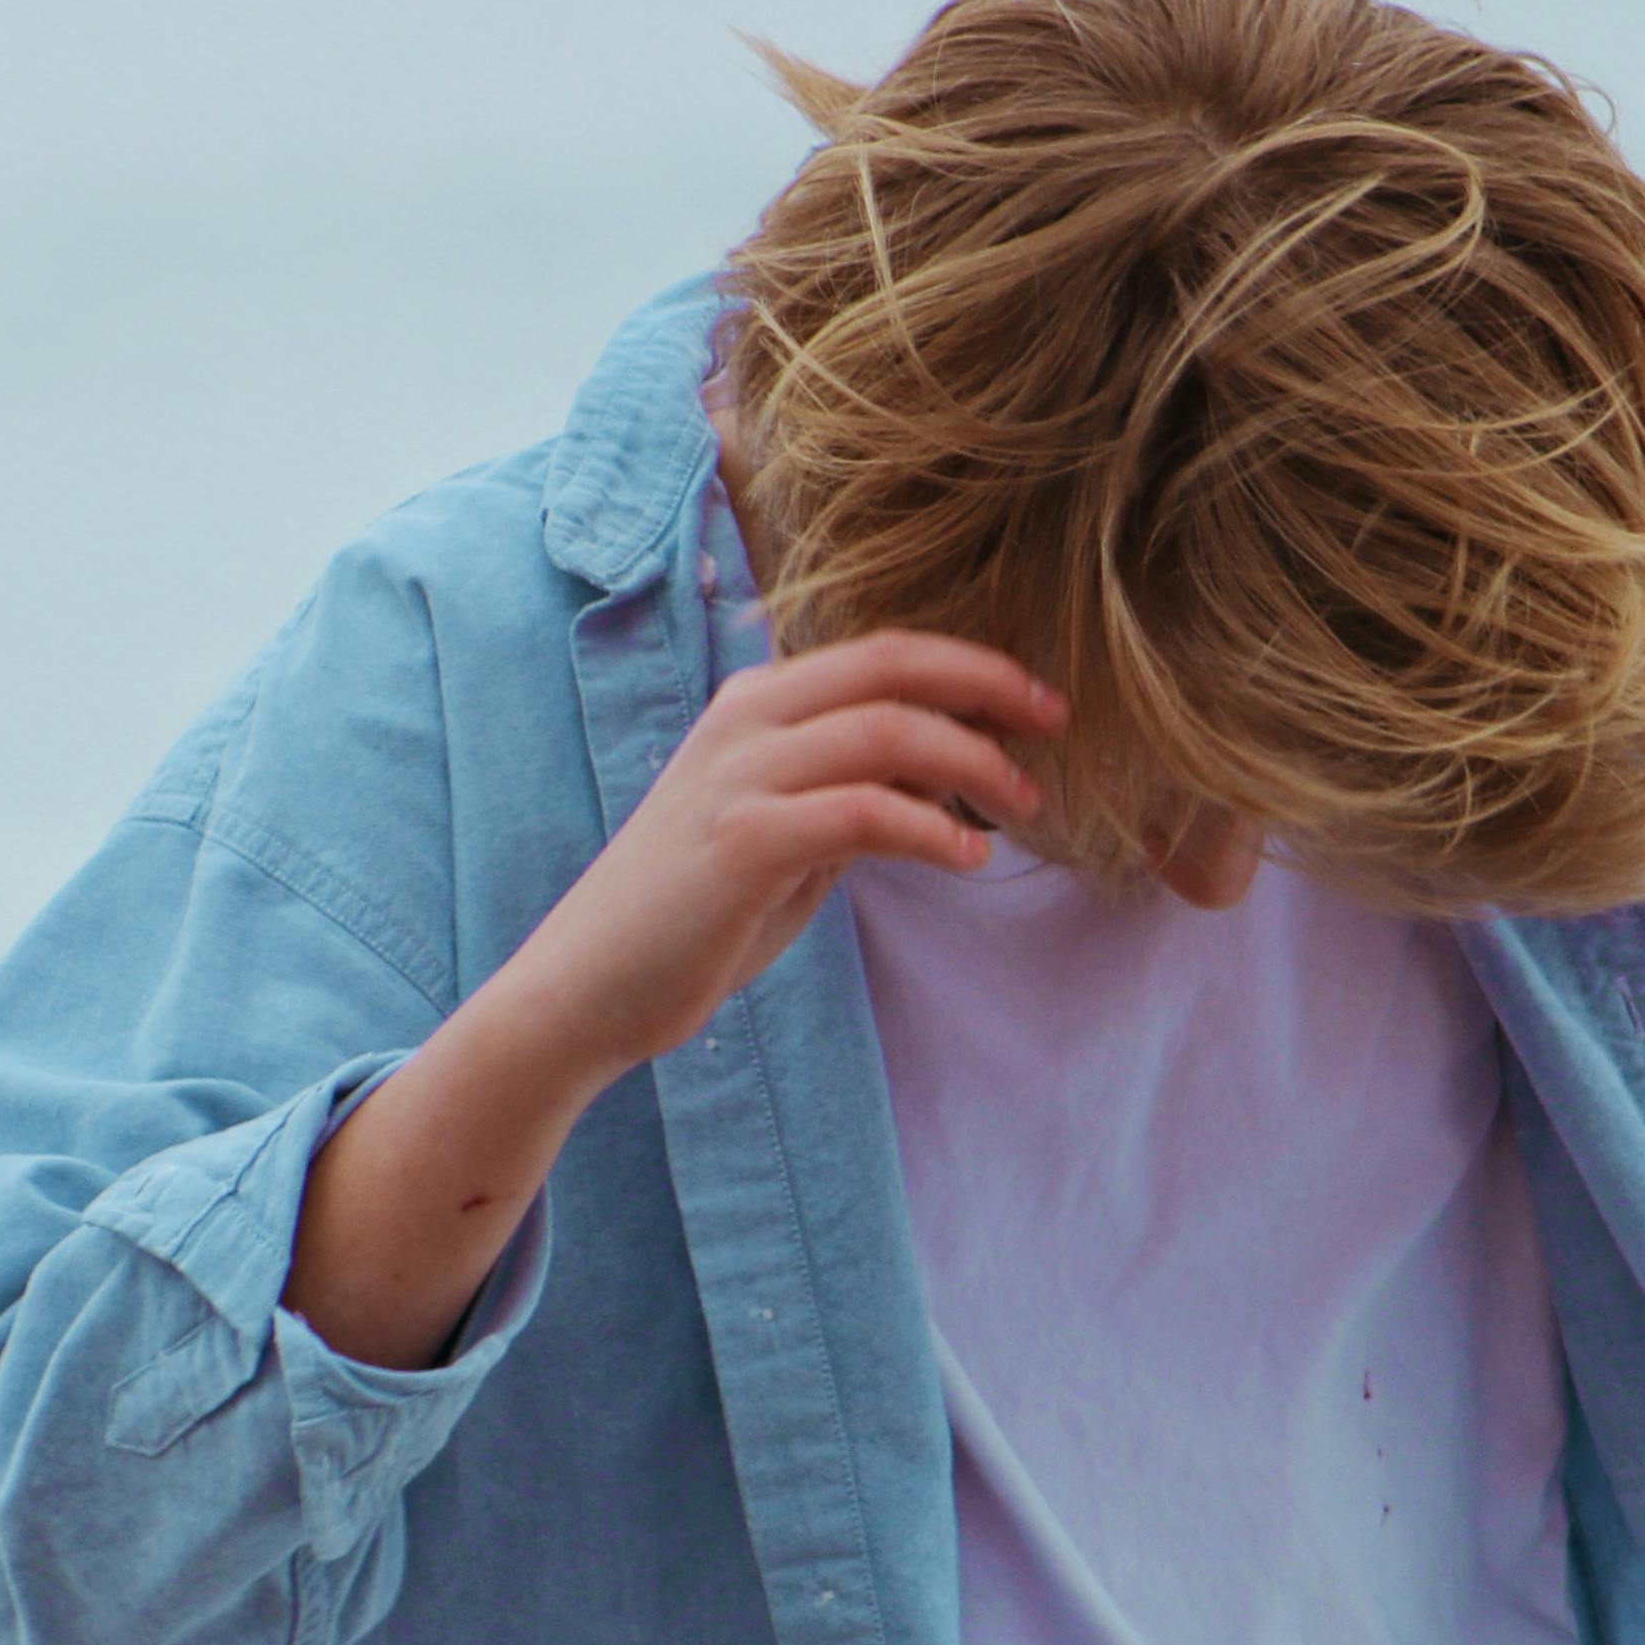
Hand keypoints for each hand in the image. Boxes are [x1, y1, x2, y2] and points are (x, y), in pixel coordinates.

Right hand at [282, 633, 1058, 1364]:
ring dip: (974, 765)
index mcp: (757, 706)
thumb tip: (940, 787)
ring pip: (887, 732)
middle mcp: (746, 721)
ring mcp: (739, 775)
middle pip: (893, 666)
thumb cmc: (691, 920)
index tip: (1040, 704)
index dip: (972, 667)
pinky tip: (969, 859)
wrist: (587, 991)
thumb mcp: (784, 839)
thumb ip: (847, 797)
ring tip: (1025, 807)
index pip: (883, 654)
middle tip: (1057, 727)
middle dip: (989, 687)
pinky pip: (863, 812)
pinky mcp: (742, 841)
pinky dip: (931, 830)